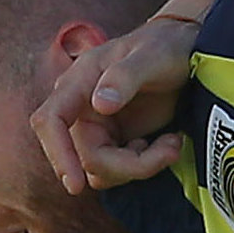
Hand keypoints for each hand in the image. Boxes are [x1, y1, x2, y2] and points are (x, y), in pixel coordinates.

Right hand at [34, 15, 194, 192]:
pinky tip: (166, 143)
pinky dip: (145, 165)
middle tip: (170, 150)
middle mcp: (81, 109)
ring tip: (172, 143)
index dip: (58, 154)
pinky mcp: (115, 142)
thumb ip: (125, 76)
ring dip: (141, 166)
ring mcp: (97, 129)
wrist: (183, 52)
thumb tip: (100, 105)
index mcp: (79, 82)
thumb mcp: (150, 56)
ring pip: (102, 171)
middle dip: (129, 165)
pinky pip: (119, 171)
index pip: (50, 121)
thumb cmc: (162, 47)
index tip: (75, 185)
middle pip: (85, 158)